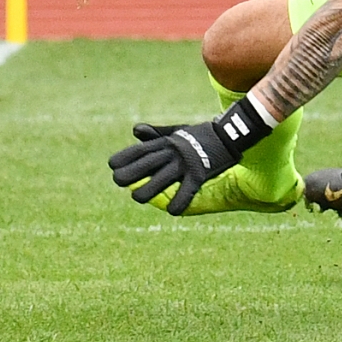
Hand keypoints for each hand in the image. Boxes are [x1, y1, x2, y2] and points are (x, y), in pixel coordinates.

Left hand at [108, 120, 238, 214]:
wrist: (229, 134)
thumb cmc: (200, 135)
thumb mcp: (176, 131)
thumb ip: (156, 134)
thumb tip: (135, 131)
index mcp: (166, 142)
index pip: (140, 150)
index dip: (124, 157)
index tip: (112, 165)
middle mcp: (172, 152)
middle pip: (145, 164)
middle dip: (128, 174)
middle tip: (118, 181)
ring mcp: (185, 163)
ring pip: (161, 180)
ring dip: (146, 191)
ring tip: (138, 198)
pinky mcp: (199, 174)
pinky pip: (186, 191)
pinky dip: (178, 203)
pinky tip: (172, 211)